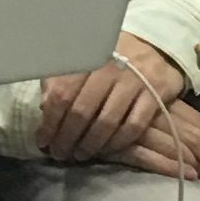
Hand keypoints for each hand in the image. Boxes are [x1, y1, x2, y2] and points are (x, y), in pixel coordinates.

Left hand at [34, 34, 199, 178]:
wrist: (151, 45)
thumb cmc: (107, 57)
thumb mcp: (80, 60)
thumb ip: (59, 79)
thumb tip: (45, 109)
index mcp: (85, 55)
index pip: (62, 93)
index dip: (49, 122)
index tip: (43, 140)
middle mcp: (110, 65)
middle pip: (82, 110)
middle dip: (66, 138)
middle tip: (60, 153)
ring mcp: (135, 79)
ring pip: (107, 121)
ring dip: (90, 144)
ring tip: (80, 155)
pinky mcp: (157, 92)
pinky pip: (134, 126)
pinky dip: (117, 143)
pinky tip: (106, 150)